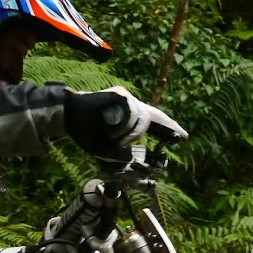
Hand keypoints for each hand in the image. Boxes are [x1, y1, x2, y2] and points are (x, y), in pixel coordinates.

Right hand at [64, 86, 186, 159]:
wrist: (69, 118)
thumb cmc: (86, 133)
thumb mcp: (107, 150)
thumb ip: (122, 154)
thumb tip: (133, 159)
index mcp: (128, 118)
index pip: (154, 122)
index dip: (168, 129)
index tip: (182, 137)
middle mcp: (130, 107)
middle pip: (156, 116)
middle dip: (170, 127)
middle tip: (183, 136)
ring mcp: (127, 99)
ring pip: (143, 120)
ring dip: (131, 135)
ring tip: (115, 139)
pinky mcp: (121, 94)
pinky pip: (133, 114)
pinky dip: (125, 127)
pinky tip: (113, 131)